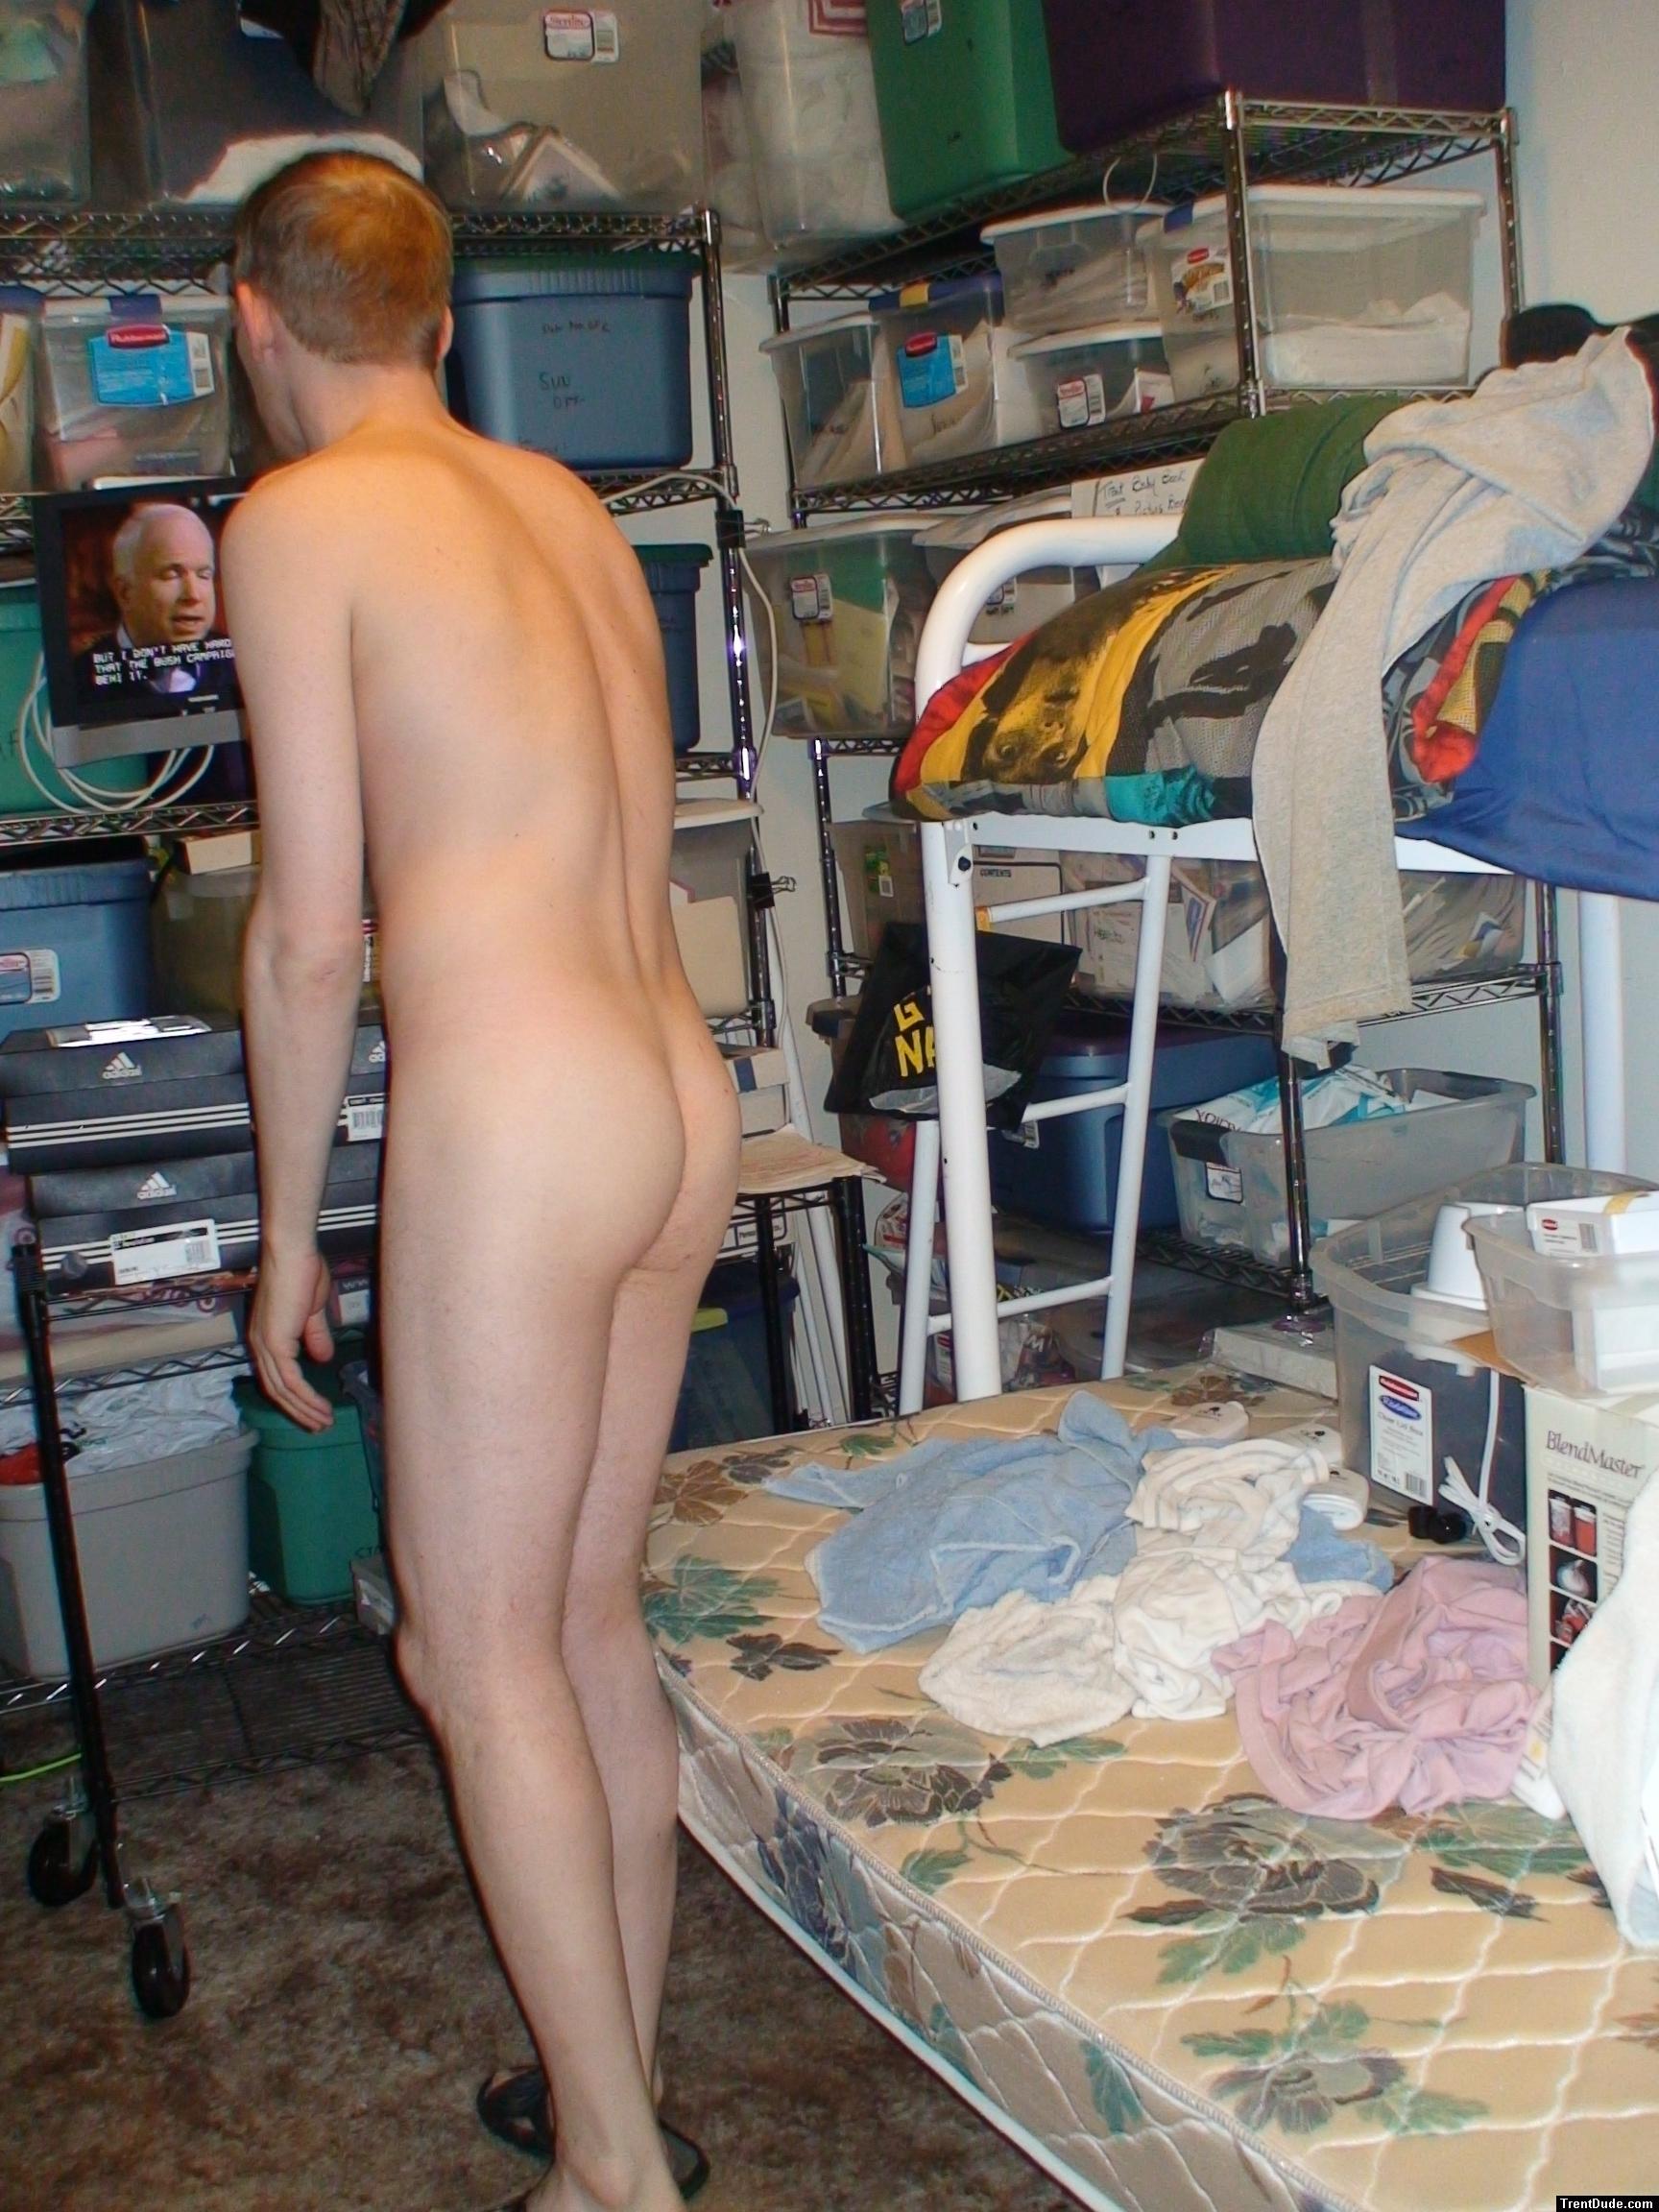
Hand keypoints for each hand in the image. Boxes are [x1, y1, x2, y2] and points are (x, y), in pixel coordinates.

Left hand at [248, 1244, 335, 1431]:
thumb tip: (322, 1358)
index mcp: (267, 1336)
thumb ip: (314, 1334)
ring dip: (304, 1409)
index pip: (276, 1376)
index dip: (295, 1396)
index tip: (315, 1410)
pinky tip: (321, 1408)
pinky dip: (306, 1398)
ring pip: (282, 1390)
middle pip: (276, 1390)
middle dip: (299, 1411)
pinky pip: (290, 1380)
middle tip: (320, 1425)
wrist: (294, 1253)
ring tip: (325, 1423)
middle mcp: (260, 1344)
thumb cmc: (303, 1271)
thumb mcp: (313, 1310)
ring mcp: (265, 1345)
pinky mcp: (275, 1344)